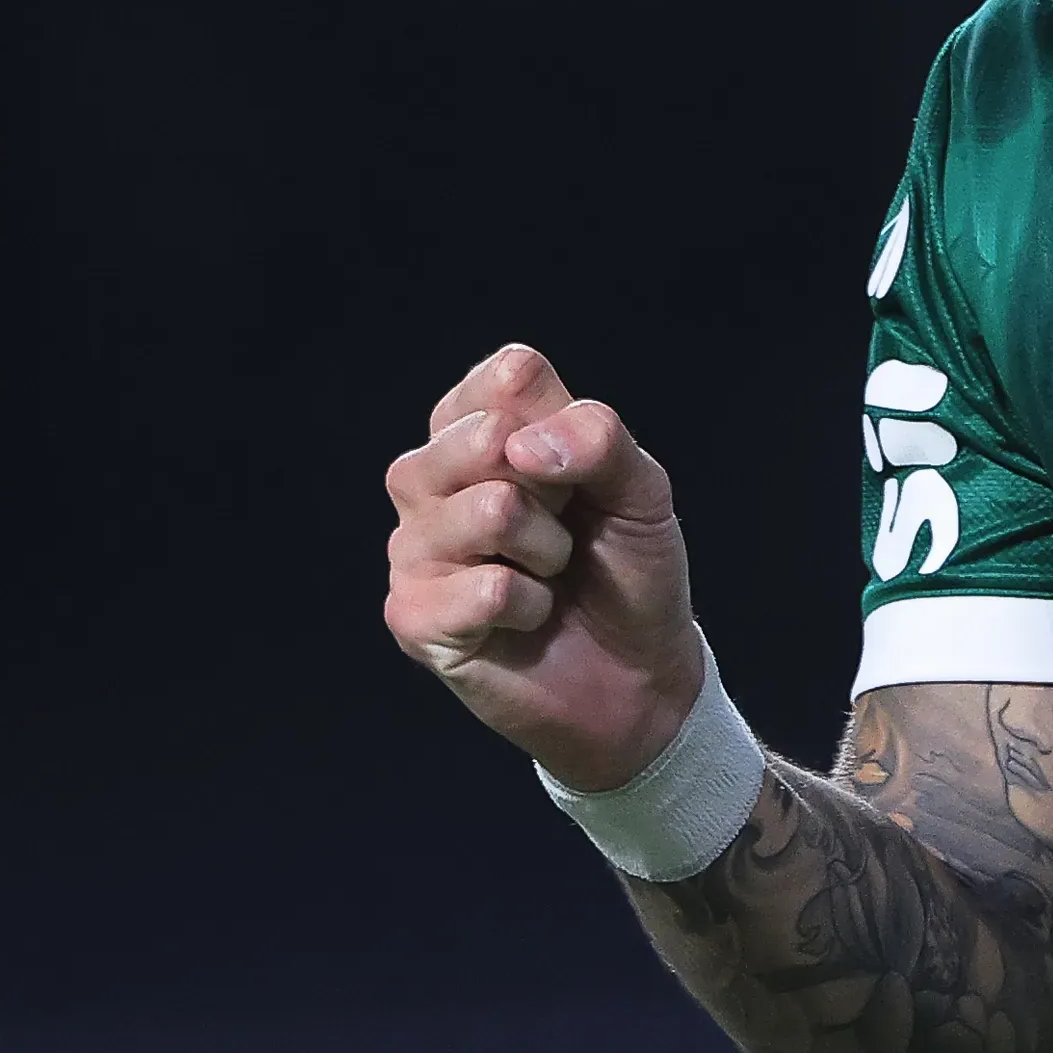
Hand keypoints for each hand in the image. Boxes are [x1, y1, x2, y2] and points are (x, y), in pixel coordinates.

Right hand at [380, 344, 705, 792]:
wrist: (635, 676)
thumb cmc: (626, 570)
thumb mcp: (641, 491)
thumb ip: (599, 440)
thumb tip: (520, 445)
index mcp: (476, 425)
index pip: (509, 376)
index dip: (563, 427)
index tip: (579, 477)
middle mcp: (427, 475)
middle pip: (488, 437)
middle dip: (555, 492)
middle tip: (563, 533)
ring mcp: (411, 545)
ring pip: (491, 510)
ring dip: (546, 553)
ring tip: (545, 576)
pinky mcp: (410, 614)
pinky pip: (484, 588)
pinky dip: (529, 608)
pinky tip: (522, 620)